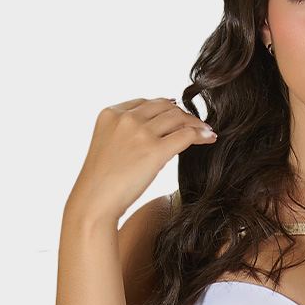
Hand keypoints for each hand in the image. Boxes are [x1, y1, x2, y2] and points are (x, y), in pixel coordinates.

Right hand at [66, 97, 217, 224]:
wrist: (94, 201)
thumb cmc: (101, 182)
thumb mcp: (107, 145)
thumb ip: (125, 132)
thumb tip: (154, 132)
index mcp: (110, 113)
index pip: (145, 103)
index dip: (165, 107)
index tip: (177, 115)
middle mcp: (125, 118)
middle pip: (164, 107)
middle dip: (182, 114)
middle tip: (196, 124)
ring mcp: (140, 133)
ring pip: (178, 118)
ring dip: (195, 123)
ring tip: (206, 130)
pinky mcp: (154, 150)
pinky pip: (186, 134)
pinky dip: (201, 134)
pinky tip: (210, 138)